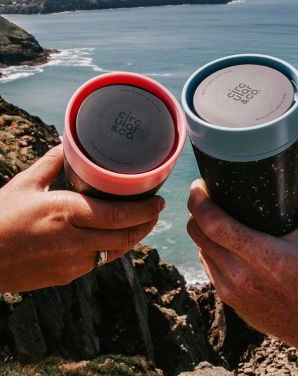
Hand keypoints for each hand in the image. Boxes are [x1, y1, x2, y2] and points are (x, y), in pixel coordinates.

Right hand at [0, 144, 163, 292]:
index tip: (159, 201)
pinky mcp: (67, 276)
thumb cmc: (0, 218)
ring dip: (133, 238)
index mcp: (67, 213)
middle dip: (147, 224)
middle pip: (126, 236)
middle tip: (156, 211)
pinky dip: (112, 249)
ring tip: (141, 223)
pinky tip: (112, 238)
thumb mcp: (25, 183)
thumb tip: (69, 143)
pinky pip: (99, 262)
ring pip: (116, 251)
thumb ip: (52, 161)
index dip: (146, 210)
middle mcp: (75, 241)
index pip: (120, 215)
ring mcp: (72, 263)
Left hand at [187, 154, 297, 342]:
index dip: (199, 200)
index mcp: (262, 257)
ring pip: (198, 248)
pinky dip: (208, 247)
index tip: (199, 184)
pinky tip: (223, 240)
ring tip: (215, 214)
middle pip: (197, 233)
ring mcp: (229, 290)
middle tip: (206, 194)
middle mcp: (240, 276)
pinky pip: (206, 264)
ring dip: (201, 228)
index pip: (213, 224)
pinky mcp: (226, 298)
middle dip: (196, 210)